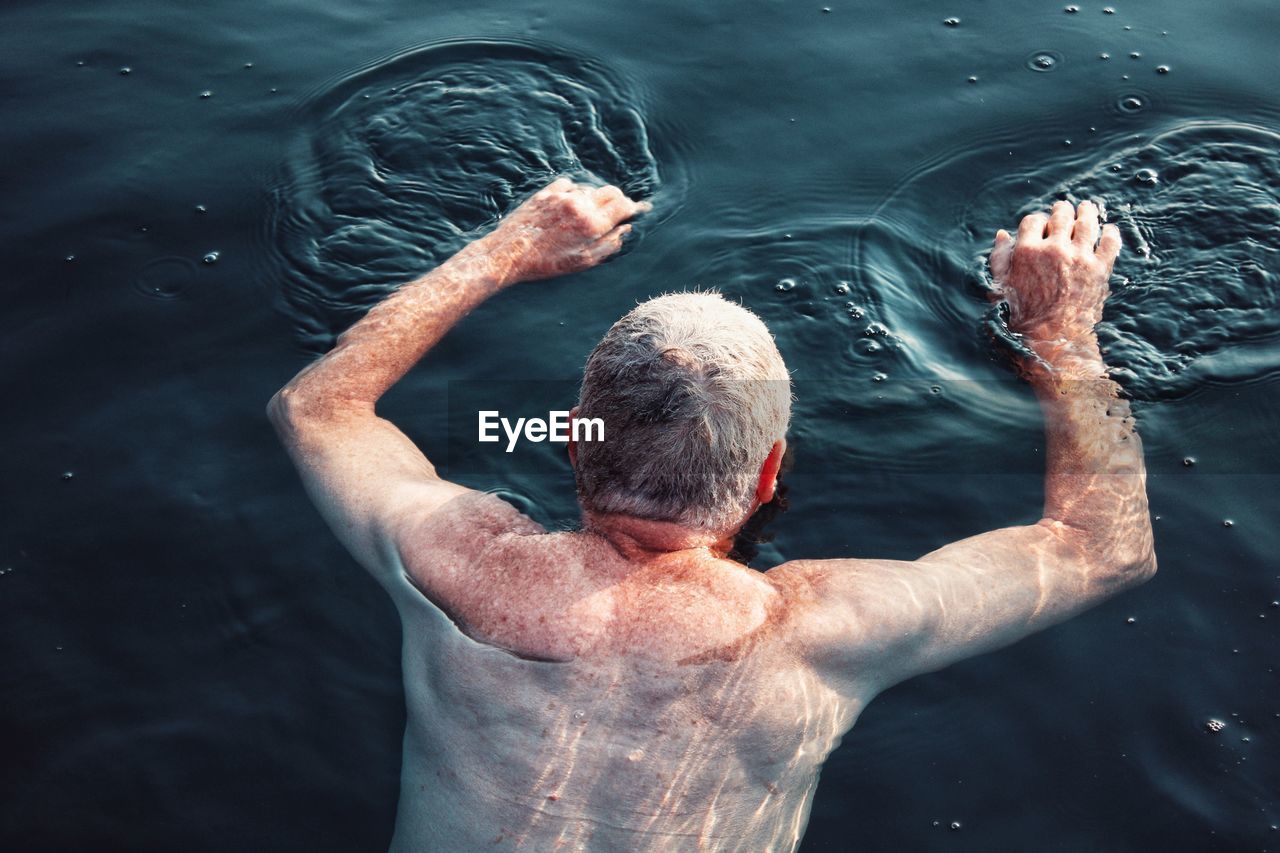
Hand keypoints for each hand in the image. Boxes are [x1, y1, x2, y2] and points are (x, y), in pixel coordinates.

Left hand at [484, 178, 650, 282]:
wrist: (508, 254)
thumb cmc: (546, 264)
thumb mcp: (582, 262)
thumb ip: (608, 244)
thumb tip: (625, 230)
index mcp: (591, 224)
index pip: (623, 205)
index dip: (634, 207)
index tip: (639, 209)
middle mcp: (578, 205)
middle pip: (610, 192)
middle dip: (618, 200)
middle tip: (618, 211)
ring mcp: (561, 196)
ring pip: (589, 189)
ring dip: (594, 199)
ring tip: (587, 216)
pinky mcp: (545, 193)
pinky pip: (568, 185)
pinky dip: (574, 193)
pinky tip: (568, 206)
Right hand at [989, 200, 1120, 348]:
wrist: (1052, 339)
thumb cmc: (1023, 316)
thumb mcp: (1001, 287)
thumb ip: (1000, 259)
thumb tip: (1002, 235)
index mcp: (1027, 252)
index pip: (1033, 221)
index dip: (1036, 221)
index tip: (1040, 225)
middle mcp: (1054, 249)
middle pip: (1061, 216)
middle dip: (1061, 210)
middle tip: (1064, 208)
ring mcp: (1080, 257)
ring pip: (1087, 222)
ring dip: (1087, 211)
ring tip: (1087, 208)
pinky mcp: (1100, 268)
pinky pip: (1110, 242)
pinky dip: (1110, 232)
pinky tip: (1108, 229)